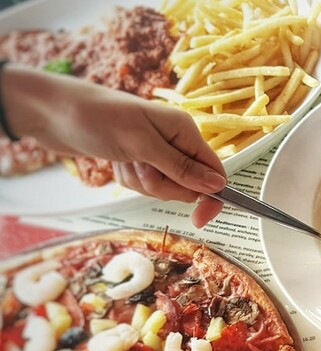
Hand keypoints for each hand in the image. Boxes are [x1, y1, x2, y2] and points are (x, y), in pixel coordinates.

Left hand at [4, 66, 225, 226]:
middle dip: (162, 185)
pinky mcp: (138, 159)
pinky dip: (129, 179)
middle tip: (140, 166)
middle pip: (188, 184)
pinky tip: (116, 162)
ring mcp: (156, 151)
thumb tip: (218, 186)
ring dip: (141, 182)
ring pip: (164, 187)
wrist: (52, 111)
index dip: (210, 196)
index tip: (199, 219)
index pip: (214, 171)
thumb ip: (181, 168)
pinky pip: (144, 185)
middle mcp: (175, 140)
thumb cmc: (97, 119)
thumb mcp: (142, 145)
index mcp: (185, 130)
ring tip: (123, 160)